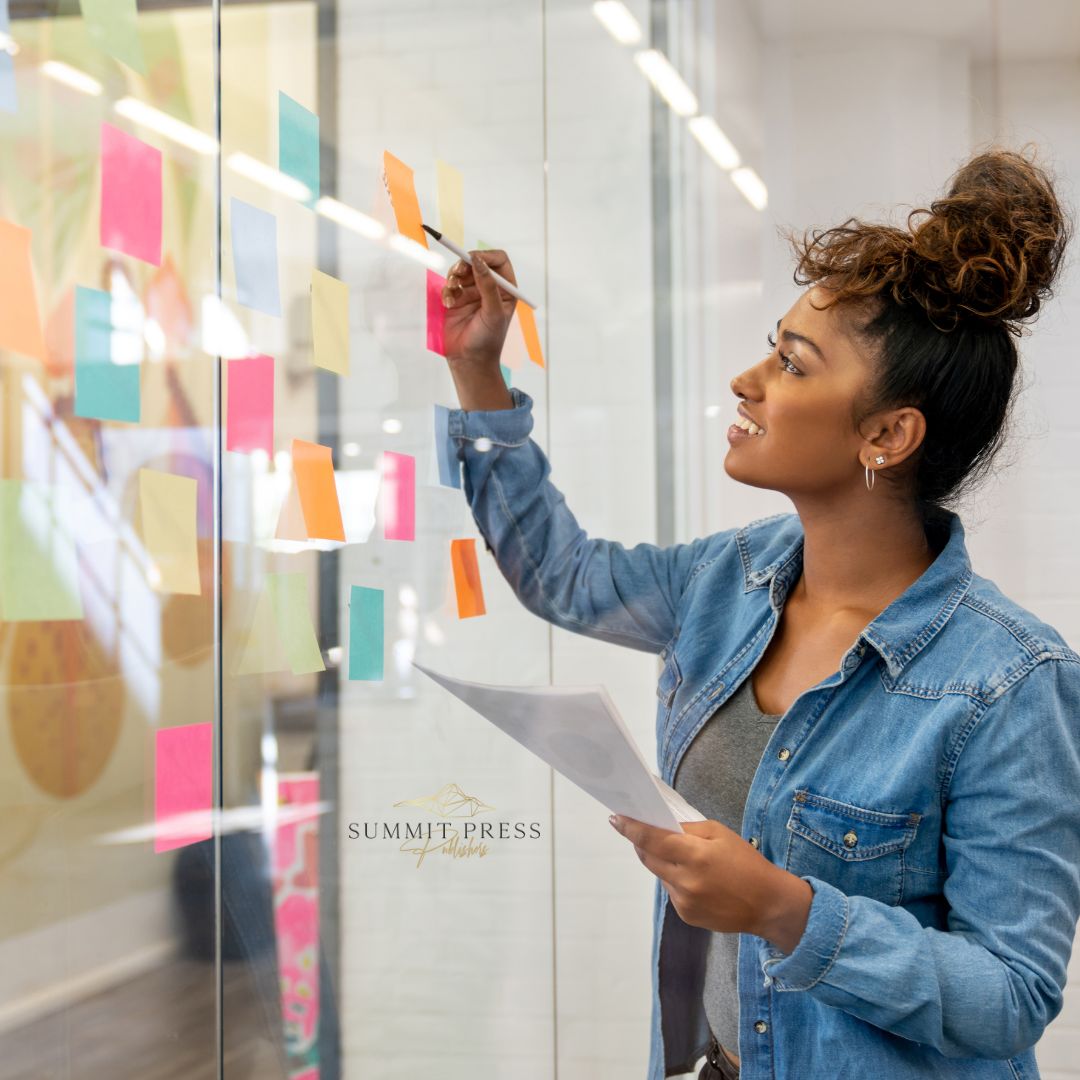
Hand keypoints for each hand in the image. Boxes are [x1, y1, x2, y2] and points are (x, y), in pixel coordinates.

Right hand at [441, 249, 518, 366]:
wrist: (469, 361)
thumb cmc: (488, 340)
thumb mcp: (493, 313)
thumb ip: (488, 286)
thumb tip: (478, 261)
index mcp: (505, 289)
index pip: (498, 260)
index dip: (486, 256)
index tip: (474, 259)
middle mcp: (489, 288)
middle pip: (476, 261)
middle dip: (465, 264)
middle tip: (458, 272)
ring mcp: (472, 293)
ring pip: (461, 271)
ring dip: (454, 276)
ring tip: (453, 289)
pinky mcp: (456, 300)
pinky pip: (449, 285)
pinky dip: (447, 291)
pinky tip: (448, 304)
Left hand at [608, 813, 810, 948]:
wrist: (768, 904)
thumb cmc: (746, 863)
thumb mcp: (720, 833)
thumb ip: (688, 830)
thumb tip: (661, 826)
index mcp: (695, 856)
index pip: (651, 839)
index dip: (630, 828)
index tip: (615, 818)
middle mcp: (685, 881)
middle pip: (648, 857)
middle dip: (641, 842)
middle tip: (638, 829)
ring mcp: (684, 901)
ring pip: (659, 874)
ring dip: (661, 861)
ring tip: (681, 855)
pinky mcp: (685, 914)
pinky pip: (671, 890)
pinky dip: (675, 879)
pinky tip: (695, 878)